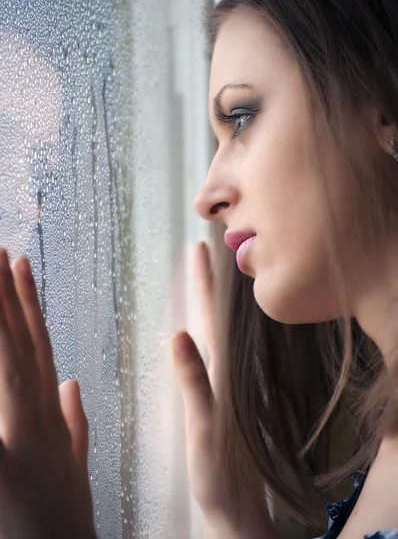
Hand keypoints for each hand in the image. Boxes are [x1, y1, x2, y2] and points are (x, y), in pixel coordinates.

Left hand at [0, 248, 95, 538]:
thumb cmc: (62, 523)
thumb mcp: (72, 467)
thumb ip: (73, 422)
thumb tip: (71, 383)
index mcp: (51, 417)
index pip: (39, 347)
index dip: (29, 304)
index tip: (20, 264)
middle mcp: (40, 419)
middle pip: (23, 344)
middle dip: (8, 294)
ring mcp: (25, 439)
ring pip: (10, 362)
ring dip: (0, 317)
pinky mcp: (8, 466)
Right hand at [171, 242, 275, 537]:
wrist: (237, 507)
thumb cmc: (220, 474)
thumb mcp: (203, 429)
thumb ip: (196, 384)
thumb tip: (180, 337)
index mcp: (222, 373)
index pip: (211, 316)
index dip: (204, 282)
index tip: (199, 248)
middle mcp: (226, 371)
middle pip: (215, 315)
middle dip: (207, 280)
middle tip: (202, 248)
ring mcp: (225, 382)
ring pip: (218, 328)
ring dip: (211, 298)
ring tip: (206, 274)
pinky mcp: (222, 396)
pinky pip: (215, 349)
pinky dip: (208, 327)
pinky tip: (203, 326)